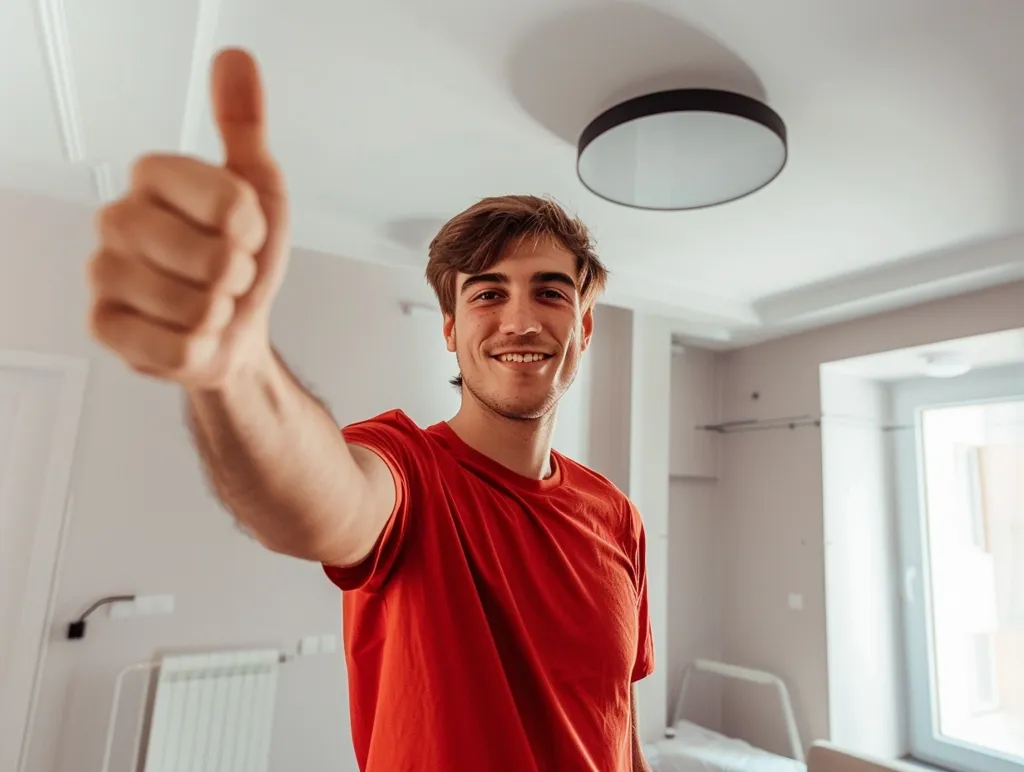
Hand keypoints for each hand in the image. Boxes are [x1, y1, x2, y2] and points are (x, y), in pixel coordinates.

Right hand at [87, 48, 288, 388]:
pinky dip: (198, 348)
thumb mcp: (259, 188)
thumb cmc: (242, 259)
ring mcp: (104, 273)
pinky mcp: (104, 326)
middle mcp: (118, 218)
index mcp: (153, 177)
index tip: (244, 230)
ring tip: (207, 301)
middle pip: (214, 259)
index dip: (252, 227)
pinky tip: (186, 331)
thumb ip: (244, 125)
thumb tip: (235, 61)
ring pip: (196, 307)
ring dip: (219, 314)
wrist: (232, 330)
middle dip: (238, 276)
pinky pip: (177, 348)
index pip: (229, 201)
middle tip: (225, 273)